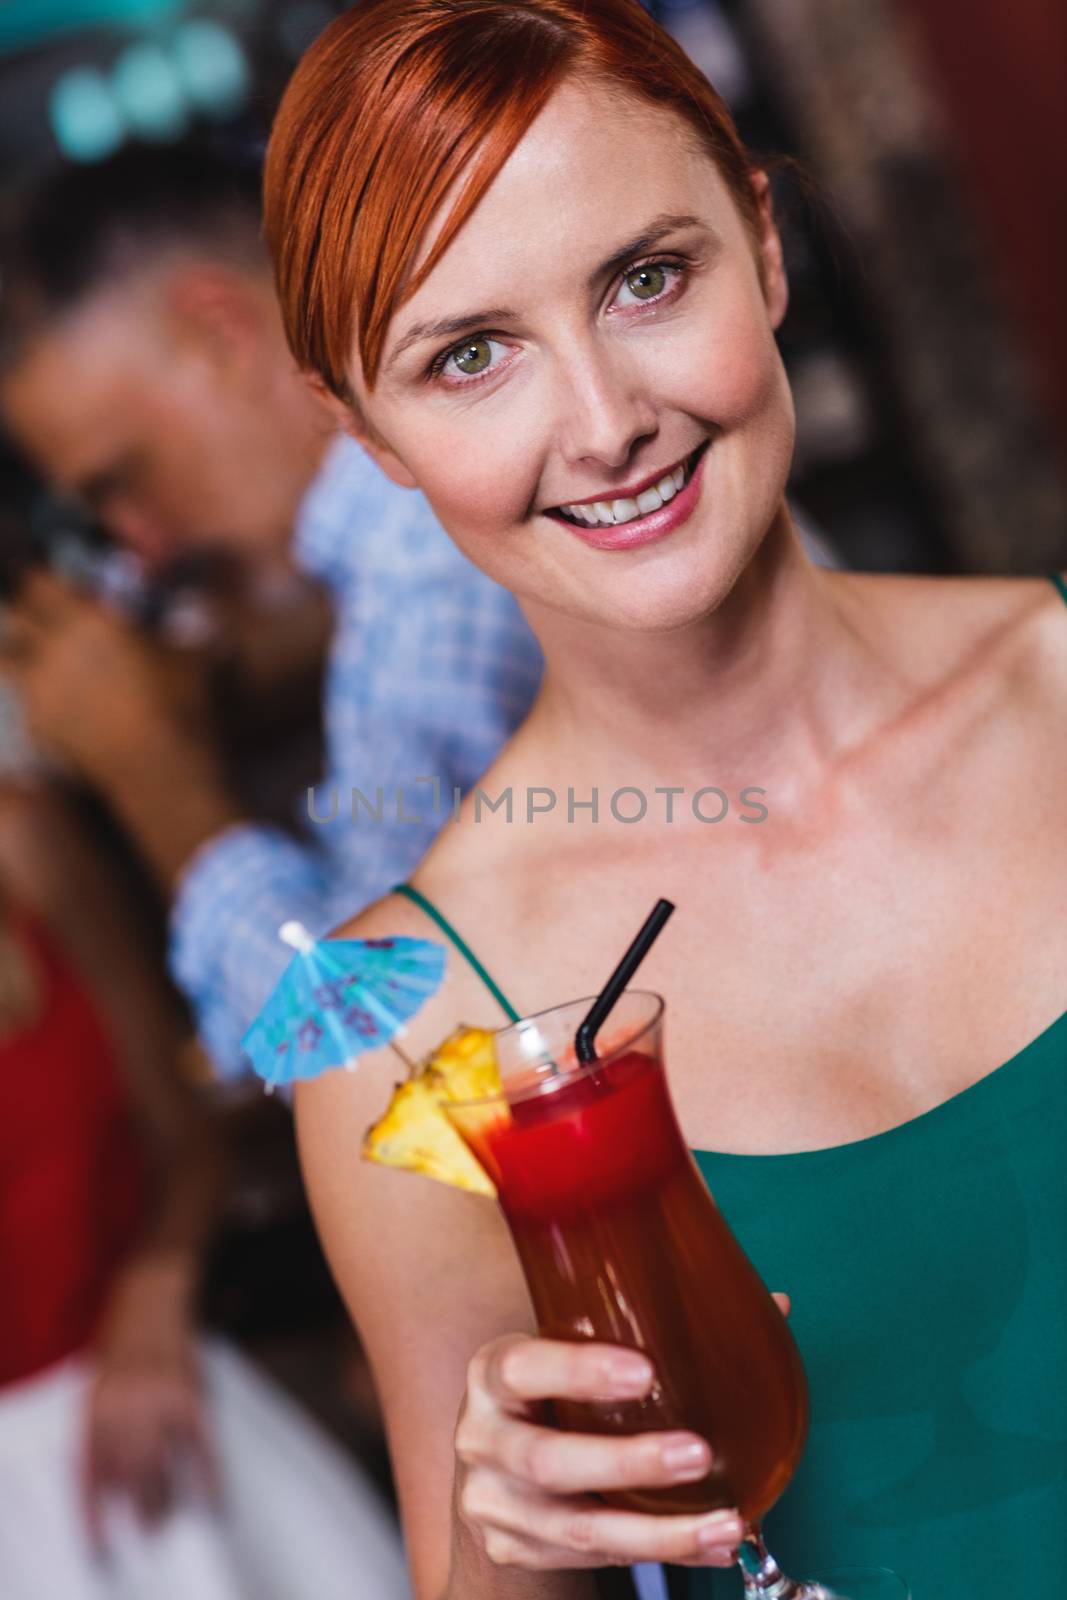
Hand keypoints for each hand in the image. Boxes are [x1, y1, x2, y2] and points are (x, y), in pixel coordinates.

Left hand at [0, 572, 210, 786]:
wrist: (157, 762)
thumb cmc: (178, 701)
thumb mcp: (190, 653)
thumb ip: (182, 625)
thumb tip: (192, 608)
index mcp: (87, 619)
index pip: (41, 582)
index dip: (47, 581)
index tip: (59, 586)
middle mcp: (54, 647)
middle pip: (17, 613)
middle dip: (30, 611)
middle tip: (47, 617)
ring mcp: (39, 687)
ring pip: (5, 658)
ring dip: (18, 653)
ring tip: (40, 661)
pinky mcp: (36, 723)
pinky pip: (24, 700)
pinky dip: (35, 698)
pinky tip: (59, 706)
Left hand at [84, 1256, 217, 1550]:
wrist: (149, 1294)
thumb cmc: (122, 1340)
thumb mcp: (99, 1383)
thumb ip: (104, 1424)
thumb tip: (112, 1475)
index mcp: (95, 1408)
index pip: (91, 1471)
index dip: (94, 1508)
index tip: (99, 1537)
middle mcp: (124, 1410)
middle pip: (128, 1475)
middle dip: (138, 1507)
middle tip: (148, 1526)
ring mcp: (159, 1402)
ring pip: (160, 1467)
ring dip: (165, 1498)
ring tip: (168, 1518)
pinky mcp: (191, 1395)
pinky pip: (201, 1445)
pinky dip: (209, 1473)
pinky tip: (213, 1494)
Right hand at [455, 1335, 743, 1572]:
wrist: (495, 1467)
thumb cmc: (553, 1393)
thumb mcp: (572, 1351)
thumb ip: (653, 1327)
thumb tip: (773, 1304)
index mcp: (494, 1372)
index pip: (524, 1366)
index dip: (578, 1370)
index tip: (644, 1372)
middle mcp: (482, 1439)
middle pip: (548, 1461)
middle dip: (627, 1462)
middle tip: (699, 1453)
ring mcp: (493, 1505)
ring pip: (578, 1527)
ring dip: (659, 1531)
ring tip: (725, 1522)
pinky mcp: (515, 1551)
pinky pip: (593, 1558)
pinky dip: (657, 1553)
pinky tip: (707, 1543)